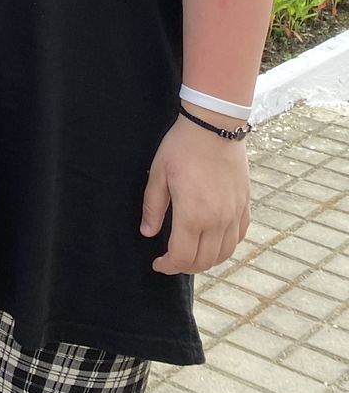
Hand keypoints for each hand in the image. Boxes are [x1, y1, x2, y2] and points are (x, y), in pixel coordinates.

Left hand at [141, 115, 250, 273]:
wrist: (215, 126)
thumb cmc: (182, 147)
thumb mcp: (159, 174)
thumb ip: (153, 207)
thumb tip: (148, 233)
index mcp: (194, 215)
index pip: (183, 257)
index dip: (169, 266)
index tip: (158, 263)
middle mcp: (218, 220)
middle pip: (205, 260)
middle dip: (185, 266)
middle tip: (171, 260)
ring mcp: (234, 214)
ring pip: (224, 253)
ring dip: (207, 260)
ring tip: (191, 254)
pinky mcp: (245, 205)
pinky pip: (239, 237)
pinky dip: (226, 247)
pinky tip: (214, 242)